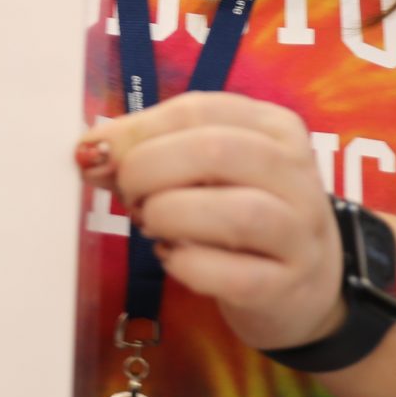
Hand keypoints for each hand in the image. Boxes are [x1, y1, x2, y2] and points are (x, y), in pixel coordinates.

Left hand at [77, 91, 345, 353]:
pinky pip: (235, 275)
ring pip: (235, 213)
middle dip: (149, 170)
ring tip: (151, 223)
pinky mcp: (288, 285)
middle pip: (215, 151)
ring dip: (171, 215)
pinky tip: (172, 257)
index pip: (198, 109)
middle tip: (129, 195)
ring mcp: (299, 231)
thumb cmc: (241, 214)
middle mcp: (295, 172)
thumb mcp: (206, 172)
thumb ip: (152, 152)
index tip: (96, 153)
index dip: (136, 130)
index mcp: (274, 127)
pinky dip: (188, 264)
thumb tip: (90, 150)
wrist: (305, 287)